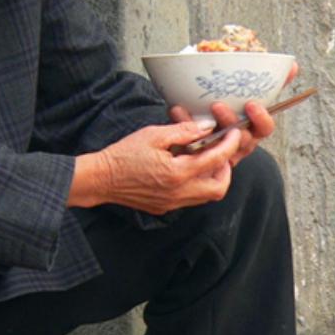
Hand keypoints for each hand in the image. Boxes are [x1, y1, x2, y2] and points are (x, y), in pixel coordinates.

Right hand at [67, 121, 242, 213]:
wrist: (101, 178)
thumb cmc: (124, 154)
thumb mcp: (154, 135)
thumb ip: (184, 131)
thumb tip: (207, 127)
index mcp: (178, 173)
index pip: (216, 160)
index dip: (229, 145)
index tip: (233, 134)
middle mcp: (179, 193)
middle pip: (219, 188)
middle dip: (226, 170)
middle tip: (220, 153)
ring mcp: (172, 203)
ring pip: (206, 196)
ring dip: (212, 179)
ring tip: (205, 160)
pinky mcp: (165, 207)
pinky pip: (191, 199)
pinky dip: (196, 185)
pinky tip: (187, 170)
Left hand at [169, 62, 299, 164]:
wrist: (198, 126)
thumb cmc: (230, 106)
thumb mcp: (249, 91)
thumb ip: (272, 80)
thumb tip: (293, 66)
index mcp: (253, 127)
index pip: (264, 128)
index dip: (261, 119)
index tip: (251, 104)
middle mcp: (238, 141)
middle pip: (240, 138)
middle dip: (230, 121)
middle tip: (218, 105)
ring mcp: (219, 150)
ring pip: (217, 144)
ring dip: (207, 126)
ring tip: (194, 108)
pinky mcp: (199, 153)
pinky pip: (192, 144)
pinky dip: (184, 123)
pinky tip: (176, 108)